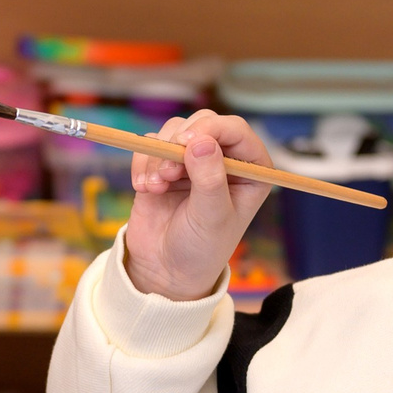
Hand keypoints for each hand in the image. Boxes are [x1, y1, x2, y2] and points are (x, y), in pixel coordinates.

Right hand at [121, 109, 271, 300]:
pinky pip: (149, 145)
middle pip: (202, 122)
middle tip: (168, 172)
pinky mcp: (164, 164)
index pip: (235, 130)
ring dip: (159, 156)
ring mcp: (192, 160)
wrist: (165, 269)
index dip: (211, 128)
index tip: (187, 143)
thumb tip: (202, 141)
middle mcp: (223, 159)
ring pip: (173, 131)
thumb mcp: (212, 217)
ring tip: (156, 186)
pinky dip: (143, 162)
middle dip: (180, 143)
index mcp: (250, 170)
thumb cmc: (201, 248)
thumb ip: (210, 179)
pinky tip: (145, 188)